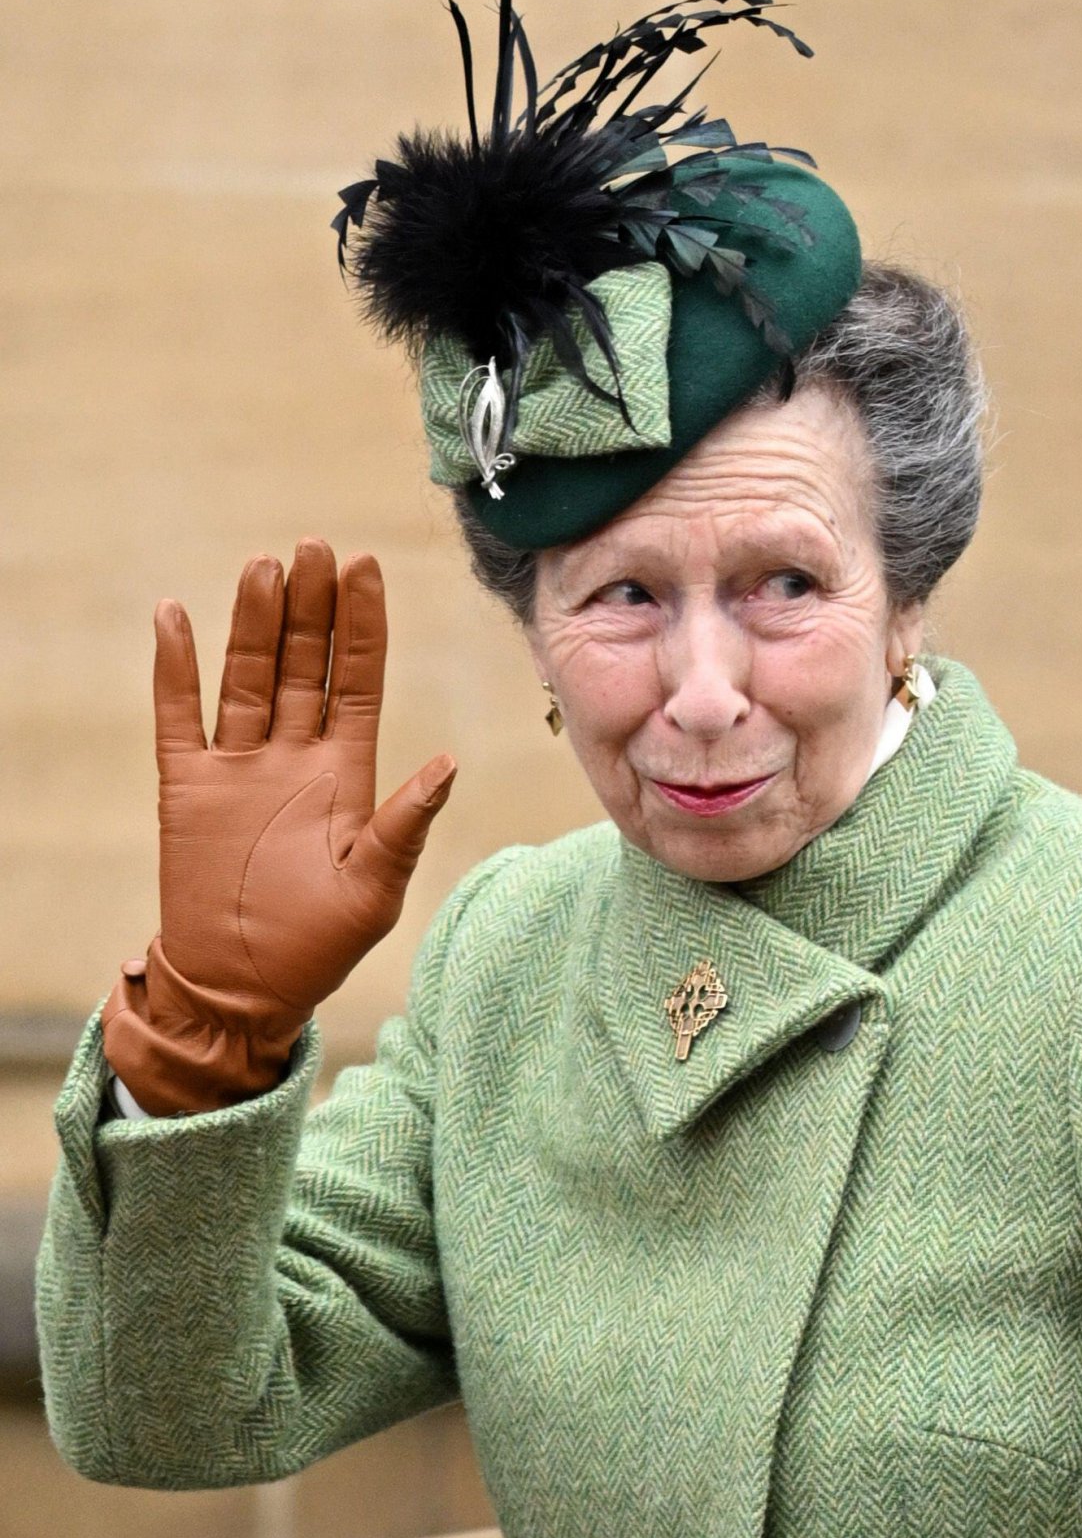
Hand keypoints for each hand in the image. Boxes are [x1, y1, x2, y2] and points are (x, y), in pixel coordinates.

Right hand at [101, 538, 455, 1113]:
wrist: (238, 991)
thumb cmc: (315, 947)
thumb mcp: (373, 889)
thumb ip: (406, 824)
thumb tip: (450, 761)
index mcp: (347, 774)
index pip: (360, 681)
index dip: (363, 625)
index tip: (366, 566)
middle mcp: (295, 756)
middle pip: (305, 664)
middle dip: (312, 607)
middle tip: (315, 546)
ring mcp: (240, 767)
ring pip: (249, 676)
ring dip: (256, 623)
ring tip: (266, 567)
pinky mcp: (189, 787)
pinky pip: (179, 717)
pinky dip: (176, 669)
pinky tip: (175, 617)